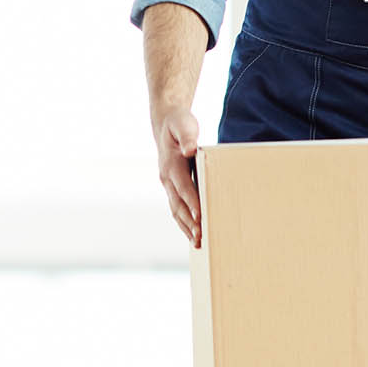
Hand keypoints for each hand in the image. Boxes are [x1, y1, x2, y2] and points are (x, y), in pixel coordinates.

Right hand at [153, 107, 203, 246]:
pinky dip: (184, 222)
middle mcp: (167, 178)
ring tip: (198, 243)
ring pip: (175, 210)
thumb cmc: (179, 124)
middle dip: (189, 223)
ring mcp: (168, 185)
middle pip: (178, 205)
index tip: (200, 217)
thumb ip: (187, 136)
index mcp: (171, 165)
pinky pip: (176, 208)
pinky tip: (193, 233)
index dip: (191, 202)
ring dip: (186, 227)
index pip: (183, 187)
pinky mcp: (172, 188)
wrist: (166, 124)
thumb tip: (191, 149)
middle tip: (201, 238)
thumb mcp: (183, 125)